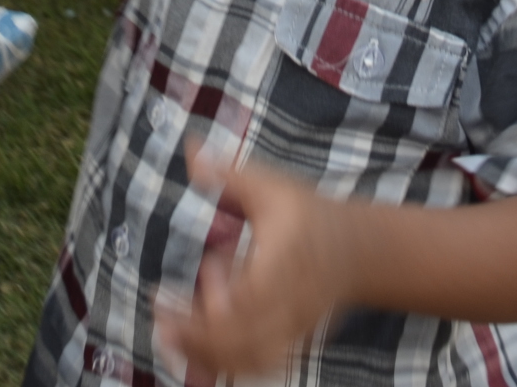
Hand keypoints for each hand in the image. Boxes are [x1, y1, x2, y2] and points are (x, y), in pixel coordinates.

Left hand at [157, 146, 352, 377]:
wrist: (356, 249)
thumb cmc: (307, 214)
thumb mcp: (270, 186)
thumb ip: (228, 173)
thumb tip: (190, 151)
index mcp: (286, 258)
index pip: (245, 297)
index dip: (204, 308)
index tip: (164, 296)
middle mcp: (294, 298)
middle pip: (244, 336)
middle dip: (196, 336)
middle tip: (160, 320)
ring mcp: (296, 325)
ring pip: (251, 357)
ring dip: (208, 355)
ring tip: (171, 338)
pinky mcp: (295, 341)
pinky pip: (260, 365)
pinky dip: (228, 366)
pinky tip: (197, 356)